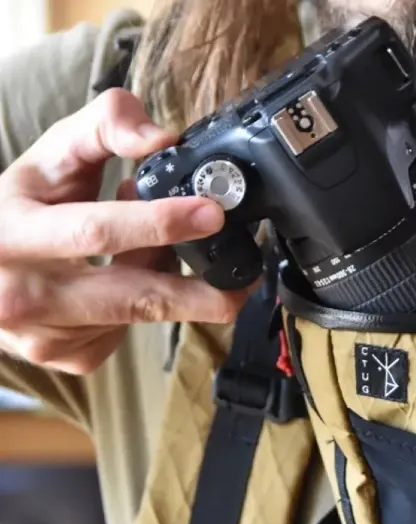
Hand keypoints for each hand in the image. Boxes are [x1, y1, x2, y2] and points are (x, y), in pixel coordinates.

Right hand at [0, 89, 248, 374]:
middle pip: (134, 298)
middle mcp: (23, 295)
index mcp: (12, 234)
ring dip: (168, 282)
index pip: (96, 231)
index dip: (160, 223)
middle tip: (246, 277)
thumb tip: (165, 138)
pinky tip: (131, 277)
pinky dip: (146, 305)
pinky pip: (129, 332)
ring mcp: (43, 337)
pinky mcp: (67, 358)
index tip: (212, 214)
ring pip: (138, 313)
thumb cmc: (17, 207)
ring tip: (158, 246)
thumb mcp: (50, 156)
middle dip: (200, 290)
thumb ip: (105, 126)